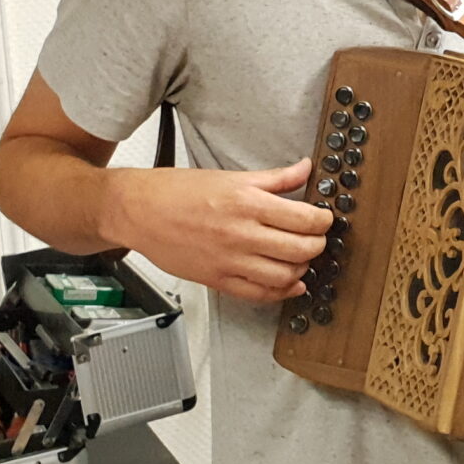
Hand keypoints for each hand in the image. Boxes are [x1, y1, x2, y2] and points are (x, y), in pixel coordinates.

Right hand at [100, 159, 332, 303]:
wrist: (139, 211)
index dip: (323, 221)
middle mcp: (241, 234)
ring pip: (285, 275)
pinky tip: (290, 284)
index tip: (324, 219)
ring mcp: (230, 260)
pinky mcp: (217, 280)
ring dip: (302, 269)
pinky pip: (259, 294)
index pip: (305, 219)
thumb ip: (274, 178)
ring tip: (302, 258)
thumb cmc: (179, 192)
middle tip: (317, 238)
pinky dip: (281, 292)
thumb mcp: (231, 177)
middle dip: (318, 245)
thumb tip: (306, 169)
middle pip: (301, 249)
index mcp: (247, 203)